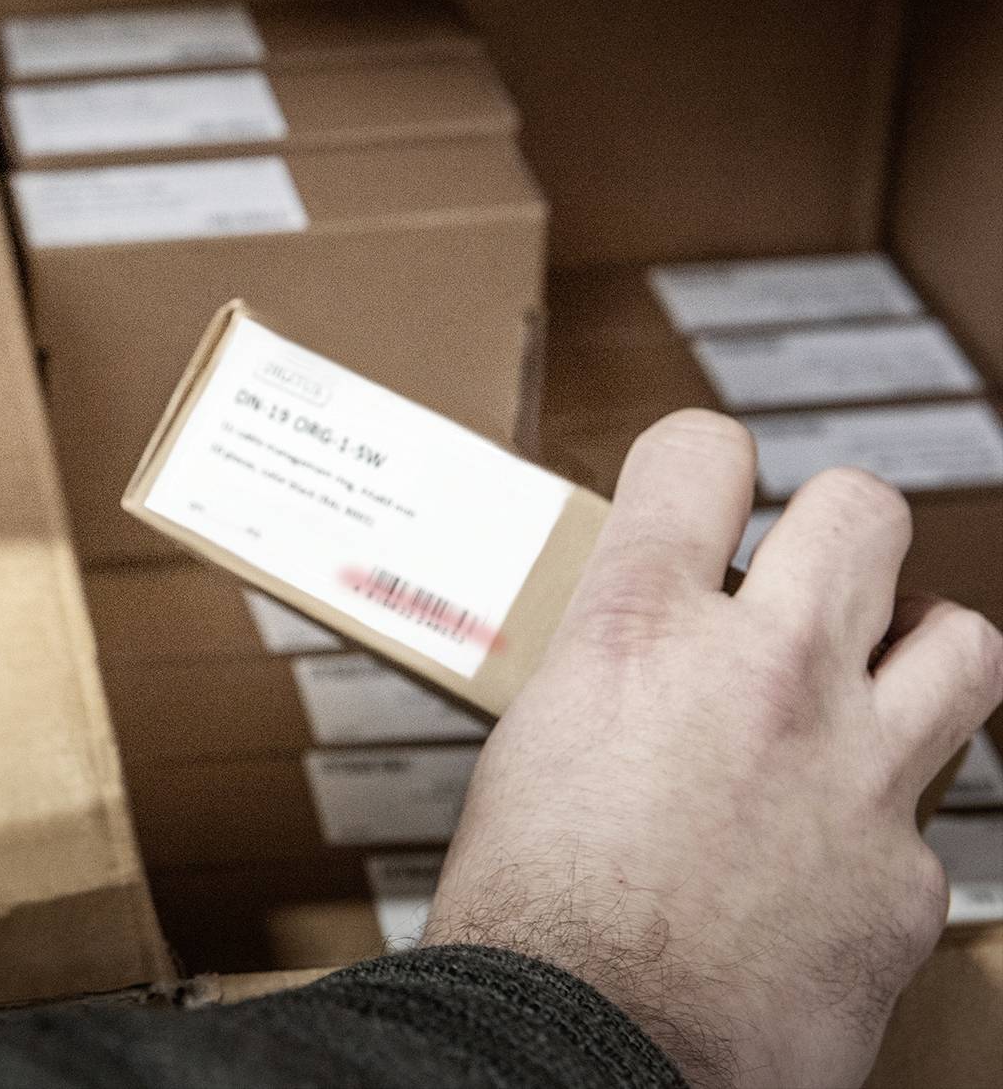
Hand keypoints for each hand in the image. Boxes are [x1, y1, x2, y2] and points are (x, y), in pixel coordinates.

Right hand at [423, 410, 1002, 1086]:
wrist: (579, 1059)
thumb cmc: (526, 921)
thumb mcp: (533, 748)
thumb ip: (614, 677)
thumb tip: (651, 660)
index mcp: (638, 632)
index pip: (703, 455)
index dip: (704, 464)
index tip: (706, 490)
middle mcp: (762, 675)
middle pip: (863, 513)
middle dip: (838, 532)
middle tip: (807, 580)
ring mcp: (855, 774)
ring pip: (963, 643)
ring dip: (916, 653)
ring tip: (870, 688)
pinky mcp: (904, 879)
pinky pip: (930, 818)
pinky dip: (886, 826)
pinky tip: (829, 859)